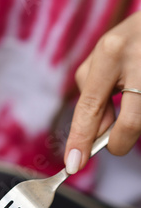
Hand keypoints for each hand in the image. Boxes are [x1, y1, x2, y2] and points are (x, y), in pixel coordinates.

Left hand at [64, 11, 140, 173]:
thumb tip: (94, 136)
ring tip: (131, 99)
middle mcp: (137, 61)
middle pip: (129, 125)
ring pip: (140, 123)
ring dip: (131, 126)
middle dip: (117, 144)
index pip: (90, 108)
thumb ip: (93, 97)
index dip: (81, 140)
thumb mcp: (102, 60)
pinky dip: (139, 116)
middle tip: (113, 142)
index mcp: (111, 53)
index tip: (73, 165)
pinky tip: (137, 98)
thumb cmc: (127, 42)